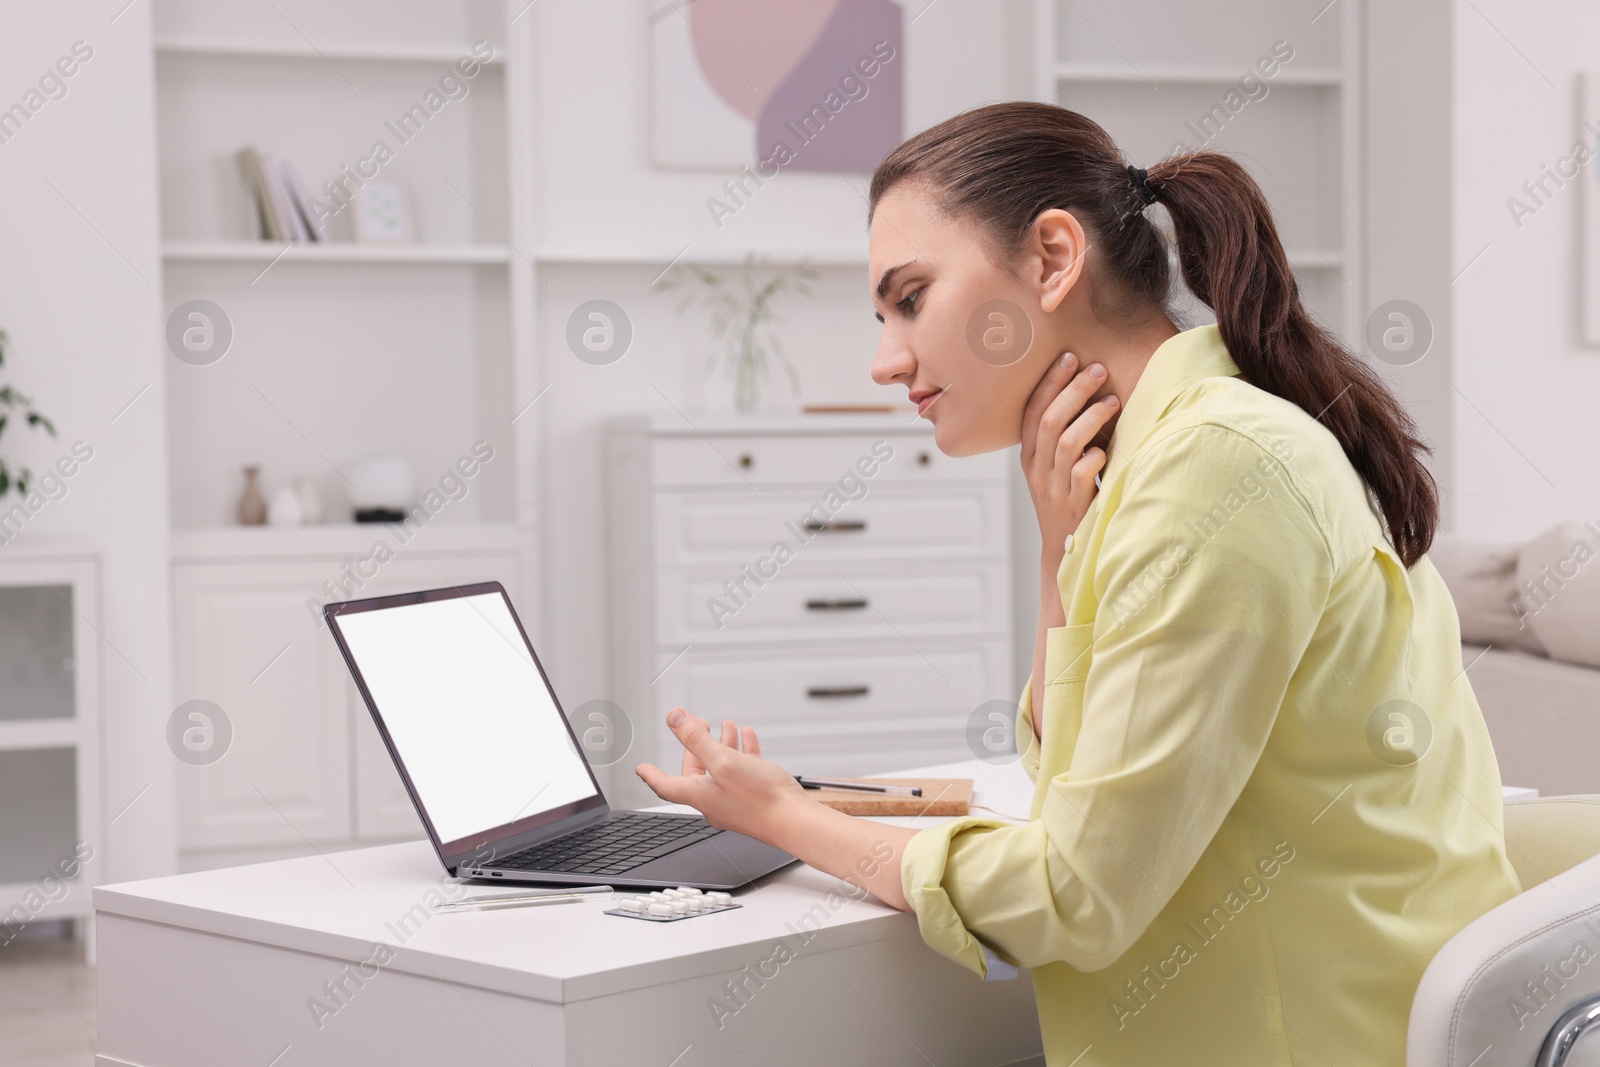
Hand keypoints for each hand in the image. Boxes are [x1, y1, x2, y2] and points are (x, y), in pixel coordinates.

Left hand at [635, 708, 808, 840]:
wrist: (794, 820)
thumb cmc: (759, 798)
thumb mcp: (722, 761)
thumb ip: (697, 738)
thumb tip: (674, 718)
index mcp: (699, 795)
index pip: (665, 785)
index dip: (651, 774)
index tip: (641, 768)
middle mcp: (714, 800)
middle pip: (696, 771)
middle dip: (695, 745)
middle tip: (696, 724)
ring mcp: (735, 800)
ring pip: (721, 768)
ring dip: (721, 744)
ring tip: (726, 725)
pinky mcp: (755, 797)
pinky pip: (743, 770)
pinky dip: (742, 751)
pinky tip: (748, 737)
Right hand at [1020, 351, 1118, 559]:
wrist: (1065, 552)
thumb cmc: (1067, 500)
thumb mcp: (1055, 468)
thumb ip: (1062, 438)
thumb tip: (1086, 393)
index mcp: (1029, 455)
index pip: (1032, 410)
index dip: (1049, 382)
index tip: (1070, 357)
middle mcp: (1037, 469)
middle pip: (1049, 420)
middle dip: (1073, 390)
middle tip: (1096, 370)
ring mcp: (1053, 488)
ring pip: (1066, 442)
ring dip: (1091, 417)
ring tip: (1113, 401)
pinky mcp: (1072, 505)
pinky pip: (1081, 473)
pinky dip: (1095, 456)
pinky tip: (1107, 450)